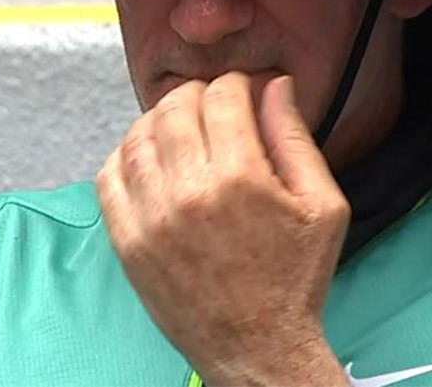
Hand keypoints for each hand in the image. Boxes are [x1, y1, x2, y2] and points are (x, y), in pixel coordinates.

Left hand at [97, 72, 350, 385]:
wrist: (258, 346)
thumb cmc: (297, 277)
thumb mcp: (323, 204)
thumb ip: (295, 139)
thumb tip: (276, 86)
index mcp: (242, 178)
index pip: (221, 96)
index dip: (237, 84)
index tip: (248, 92)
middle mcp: (189, 192)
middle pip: (175, 108)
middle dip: (198, 94)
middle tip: (218, 106)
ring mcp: (151, 218)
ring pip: (138, 136)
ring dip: (161, 119)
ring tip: (185, 128)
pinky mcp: (128, 242)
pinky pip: (108, 177)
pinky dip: (126, 154)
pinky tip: (152, 157)